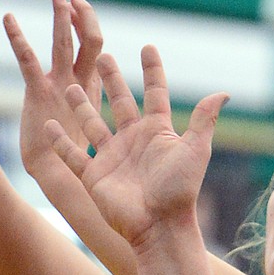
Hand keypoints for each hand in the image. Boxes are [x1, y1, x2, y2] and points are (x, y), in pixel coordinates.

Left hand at [6, 0, 103, 175]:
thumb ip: (85, 104)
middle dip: (83, 14)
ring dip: (61, 15)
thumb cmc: (69, 155)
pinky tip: (7, 17)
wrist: (56, 173)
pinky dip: (17, 36)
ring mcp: (61, 86)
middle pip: (90, 40)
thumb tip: (84, 97)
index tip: (79, 9)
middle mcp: (80, 83)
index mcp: (91, 88)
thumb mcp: (84, 123)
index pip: (95, 48)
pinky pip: (27, 58)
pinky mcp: (39, 92)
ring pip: (65, 42)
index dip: (88, 26)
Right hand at [46, 47, 227, 250]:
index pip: (155, 94)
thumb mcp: (195, 150)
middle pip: (121, 102)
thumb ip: (204, 120)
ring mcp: (112, 157)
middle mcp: (133, 141)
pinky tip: (49, 124)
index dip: (152, 71)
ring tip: (70, 84)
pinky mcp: (93, 175)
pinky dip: (60, 141)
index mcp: (157, 132)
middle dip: (113, 80)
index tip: (147, 47)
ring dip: (82, 105)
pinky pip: (72, 154)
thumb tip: (224, 92)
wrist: (158, 227)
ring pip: (92, 123)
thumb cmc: (179, 190)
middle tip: (103, 57)